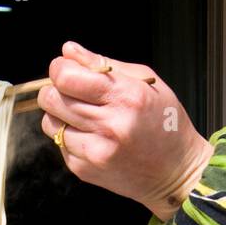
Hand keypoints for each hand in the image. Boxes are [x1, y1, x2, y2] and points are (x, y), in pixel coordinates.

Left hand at [39, 41, 213, 220]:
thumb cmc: (166, 124)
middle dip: (56, 90)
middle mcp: (110, 126)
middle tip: (72, 92)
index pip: (67, 78)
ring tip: (84, 116)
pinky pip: (60, 144)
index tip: (65, 70)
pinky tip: (92, 136)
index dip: (59, 69)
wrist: (176, 172)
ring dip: (60, 115)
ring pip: (49, 123)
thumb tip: (68, 51)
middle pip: (52, 99)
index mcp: (127, 97)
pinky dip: (70, 136)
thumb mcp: (146, 83)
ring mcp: (96, 151)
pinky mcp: (85, 170)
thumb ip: (104, 64)